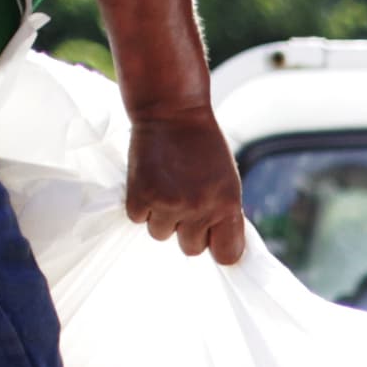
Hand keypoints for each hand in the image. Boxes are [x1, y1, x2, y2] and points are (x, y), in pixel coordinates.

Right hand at [125, 102, 246, 265]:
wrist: (172, 112)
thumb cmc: (203, 146)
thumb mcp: (228, 180)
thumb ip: (225, 213)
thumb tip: (222, 245)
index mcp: (227, 205)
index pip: (228, 254)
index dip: (219, 248)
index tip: (213, 241)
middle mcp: (199, 209)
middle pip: (191, 249)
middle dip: (188, 231)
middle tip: (185, 201)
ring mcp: (168, 204)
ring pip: (161, 235)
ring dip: (162, 217)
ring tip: (167, 187)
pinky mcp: (140, 197)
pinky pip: (139, 219)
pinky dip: (142, 205)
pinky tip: (151, 181)